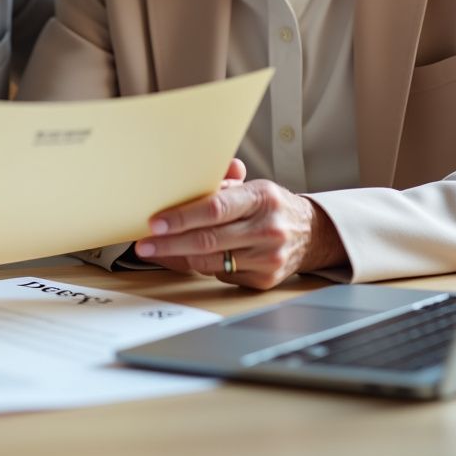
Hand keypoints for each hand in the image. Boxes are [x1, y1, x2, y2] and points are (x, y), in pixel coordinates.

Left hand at [132, 178, 345, 289]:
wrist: (311, 234)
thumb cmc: (272, 207)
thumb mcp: (253, 187)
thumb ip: (223, 183)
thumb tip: (191, 175)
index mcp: (261, 198)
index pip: (215, 208)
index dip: (182, 217)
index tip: (155, 222)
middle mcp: (267, 229)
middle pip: (208, 239)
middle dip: (170, 243)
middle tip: (144, 243)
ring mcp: (267, 258)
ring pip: (210, 261)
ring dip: (177, 257)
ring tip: (154, 251)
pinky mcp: (264, 279)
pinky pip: (220, 275)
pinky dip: (198, 267)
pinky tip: (182, 259)